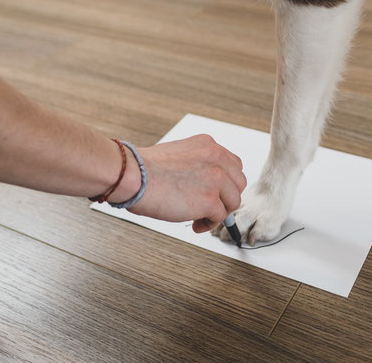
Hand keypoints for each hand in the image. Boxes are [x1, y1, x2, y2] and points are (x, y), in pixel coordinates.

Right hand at [119, 135, 246, 232]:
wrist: (133, 175)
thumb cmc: (144, 168)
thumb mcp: (178, 154)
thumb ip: (196, 164)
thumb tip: (202, 184)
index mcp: (207, 145)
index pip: (232, 165)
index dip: (226, 182)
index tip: (217, 192)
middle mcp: (216, 158)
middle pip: (238, 183)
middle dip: (226, 197)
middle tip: (211, 207)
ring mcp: (215, 179)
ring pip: (232, 202)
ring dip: (218, 212)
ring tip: (200, 217)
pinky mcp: (210, 200)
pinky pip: (219, 218)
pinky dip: (208, 224)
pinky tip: (195, 224)